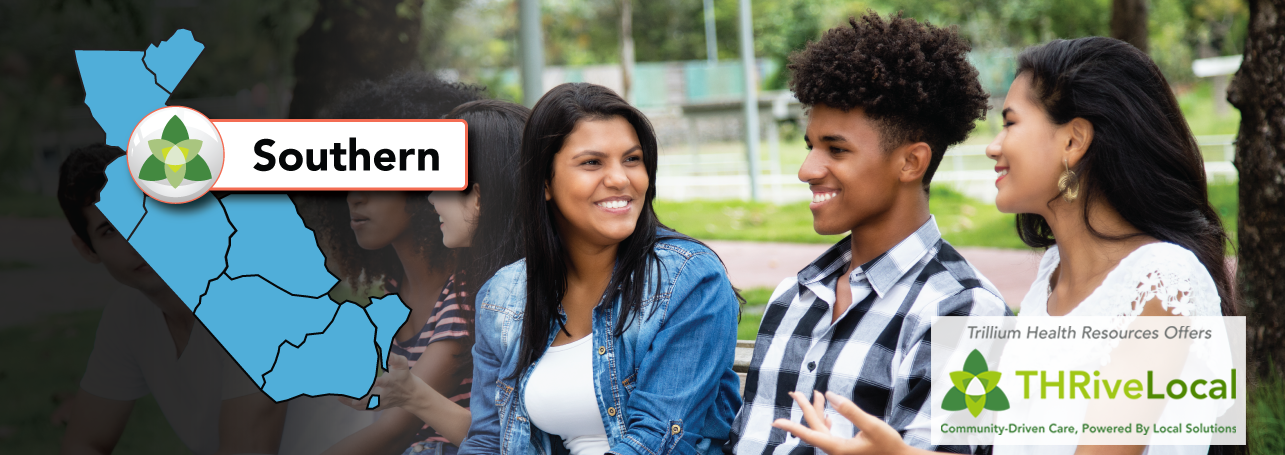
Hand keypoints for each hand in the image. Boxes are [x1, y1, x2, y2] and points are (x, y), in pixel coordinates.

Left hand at [337, 353, 430, 410]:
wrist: (411, 394)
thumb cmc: (404, 375)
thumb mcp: (402, 364)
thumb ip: (392, 357)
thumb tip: (382, 348)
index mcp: (391, 382)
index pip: (381, 382)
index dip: (373, 381)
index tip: (366, 379)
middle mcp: (385, 394)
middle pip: (370, 398)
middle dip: (357, 396)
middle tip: (343, 392)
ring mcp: (381, 402)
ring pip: (364, 405)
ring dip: (350, 401)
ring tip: (338, 395)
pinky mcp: (378, 407)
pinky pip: (363, 408)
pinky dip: (352, 404)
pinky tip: (341, 399)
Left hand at [771, 391, 910, 454]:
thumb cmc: (888, 445)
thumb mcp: (871, 425)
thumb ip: (850, 410)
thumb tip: (829, 395)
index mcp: (838, 448)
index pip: (810, 434)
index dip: (791, 427)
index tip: (776, 422)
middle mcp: (835, 451)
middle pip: (814, 427)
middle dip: (805, 408)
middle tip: (795, 392)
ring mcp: (839, 451)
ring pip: (821, 430)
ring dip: (816, 412)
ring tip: (815, 396)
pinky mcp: (845, 450)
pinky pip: (828, 435)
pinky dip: (825, 422)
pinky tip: (827, 416)